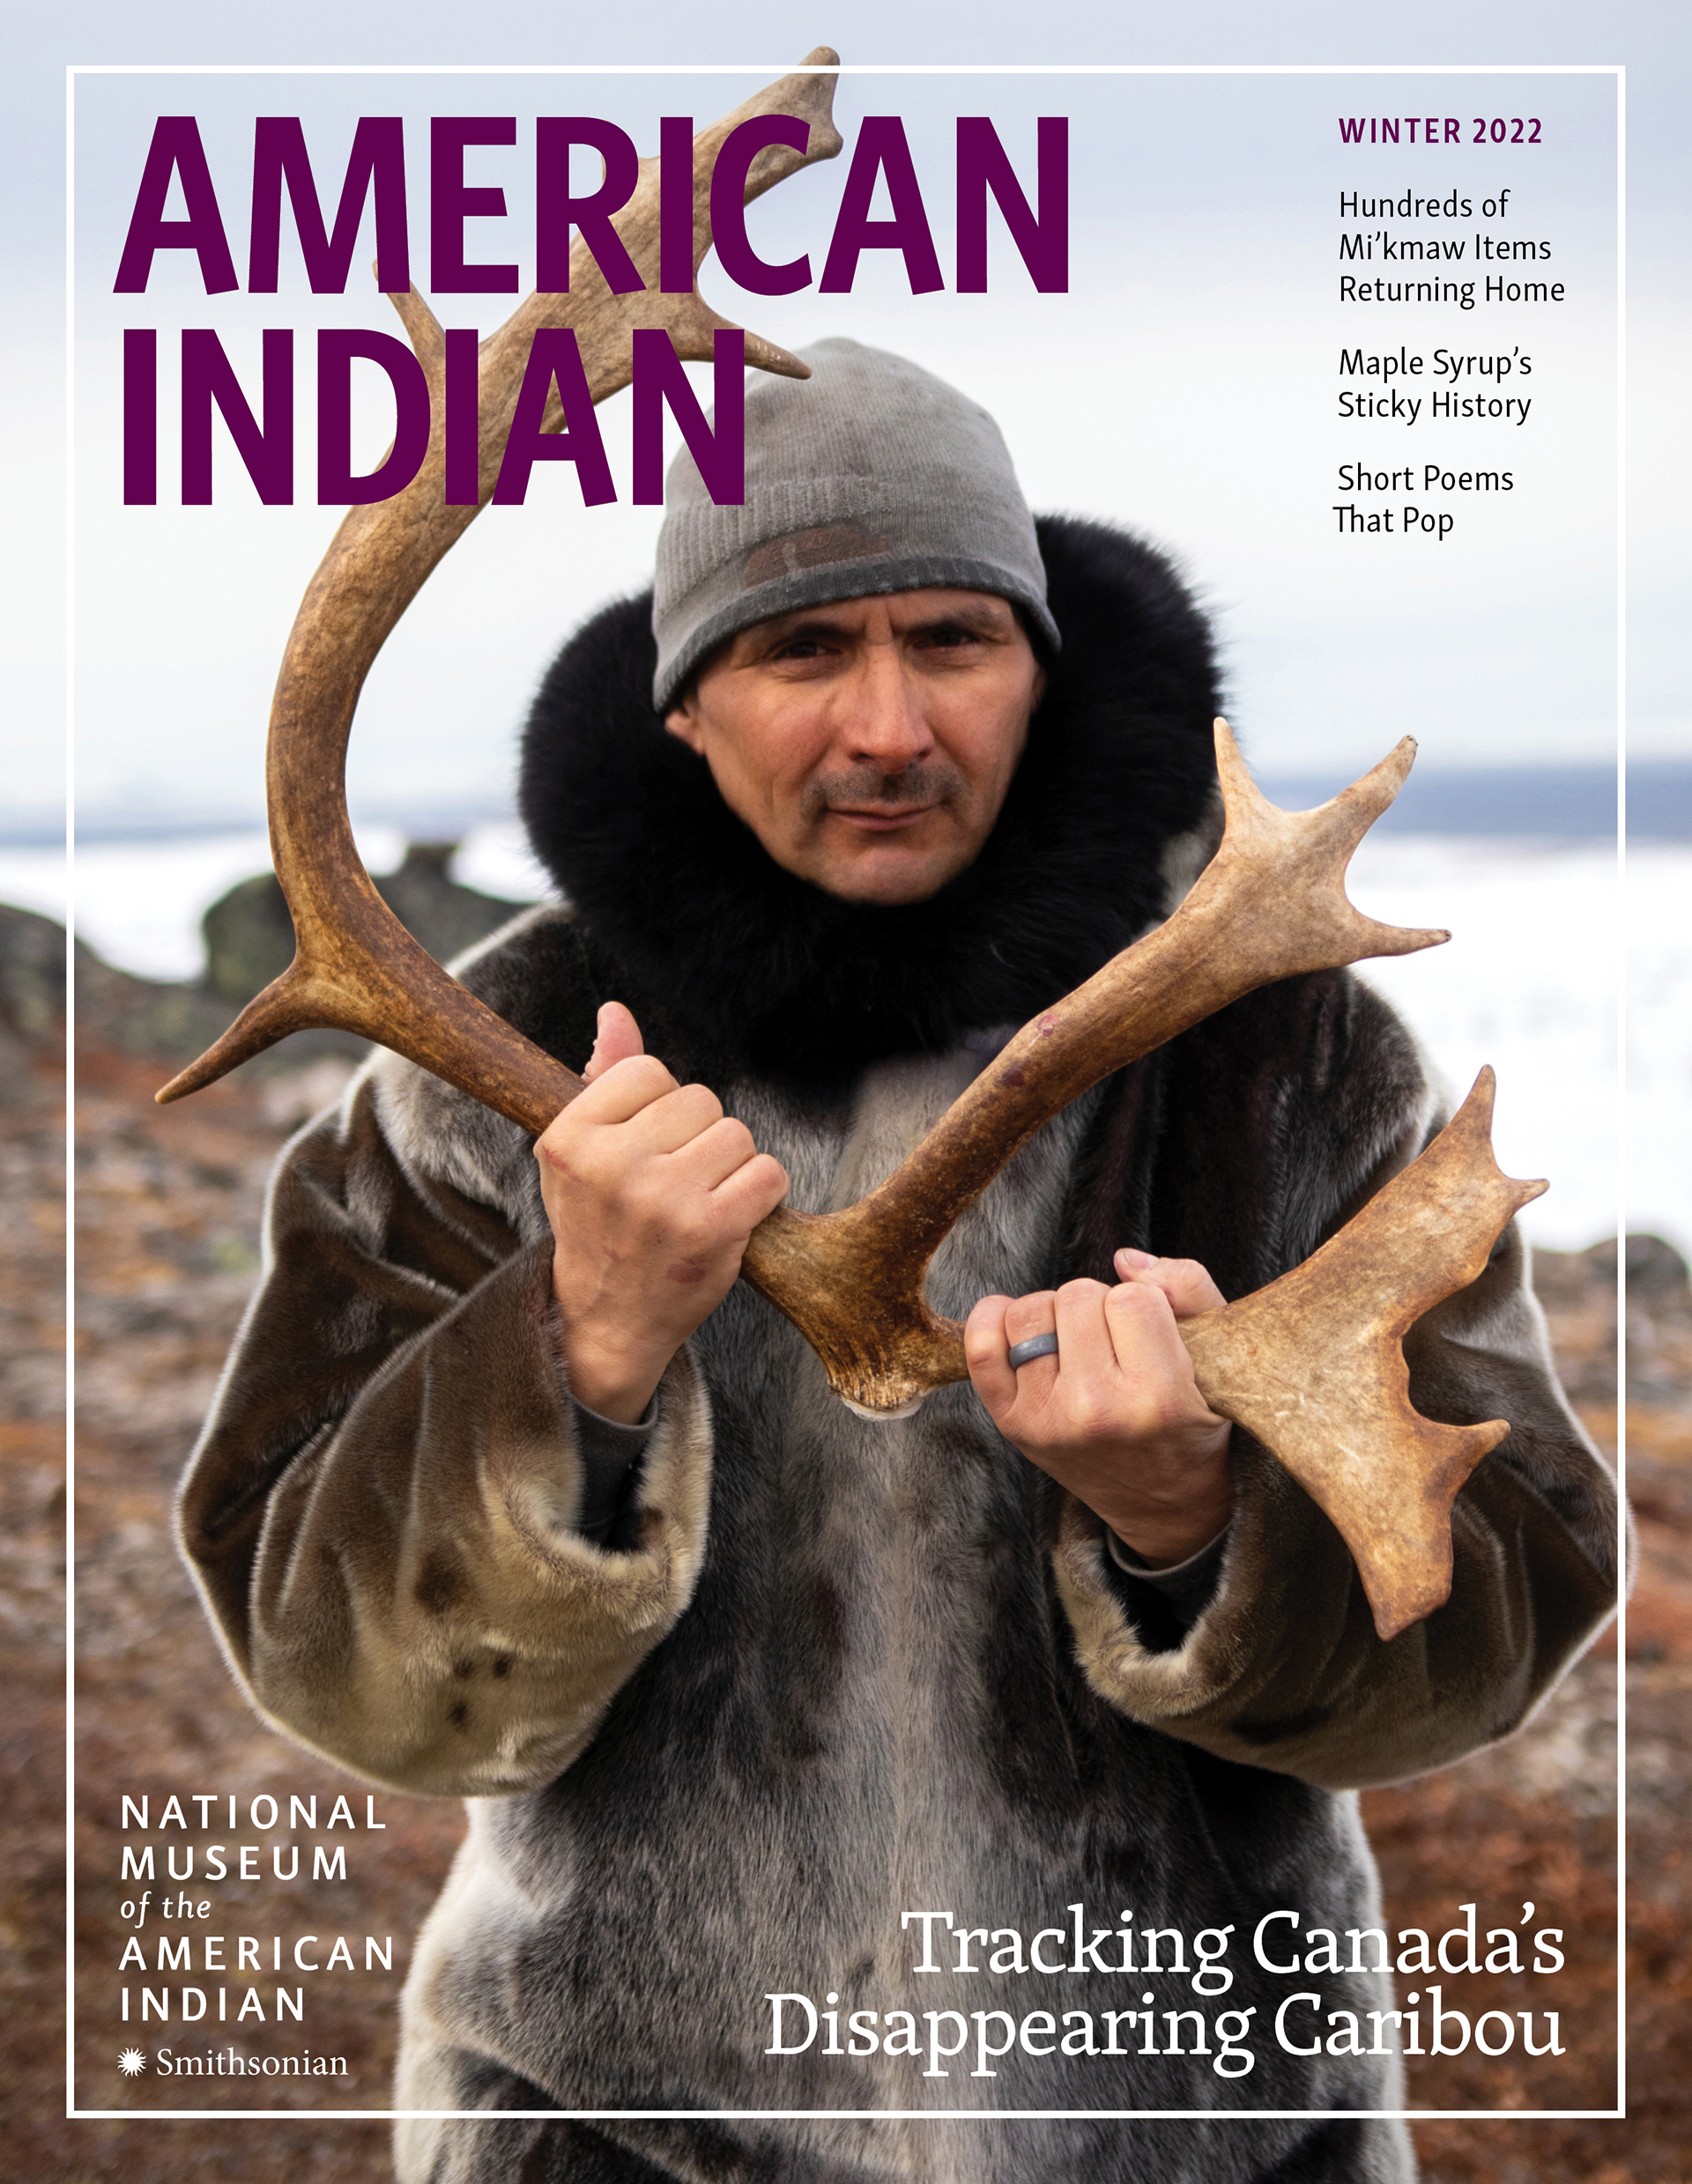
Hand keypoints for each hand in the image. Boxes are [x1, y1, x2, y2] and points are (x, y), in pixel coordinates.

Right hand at [535, 1002, 788, 1422]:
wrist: (609, 1323)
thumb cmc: (598, 1228)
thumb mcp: (580, 1155)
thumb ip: (601, 1080)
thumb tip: (616, 1012)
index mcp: (570, 1138)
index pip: (648, 1071)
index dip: (659, 1106)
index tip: (645, 1147)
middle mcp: (612, 1165)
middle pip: (700, 1099)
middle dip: (699, 1134)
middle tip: (673, 1182)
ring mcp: (663, 1199)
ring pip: (738, 1134)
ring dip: (732, 1164)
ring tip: (699, 1200)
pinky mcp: (711, 1230)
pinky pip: (769, 1173)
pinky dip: (762, 1193)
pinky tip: (729, 1216)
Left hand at [964, 1249, 1233, 1566]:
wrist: (1163, 1501)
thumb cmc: (1190, 1416)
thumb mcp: (1217, 1354)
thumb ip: (1188, 1288)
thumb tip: (1123, 1260)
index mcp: (1159, 1397)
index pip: (1133, 1298)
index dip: (1143, 1302)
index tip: (1150, 1332)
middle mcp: (1098, 1412)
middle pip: (1078, 1296)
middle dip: (1099, 1305)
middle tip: (1115, 1340)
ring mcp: (1048, 1421)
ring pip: (1031, 1311)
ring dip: (1055, 1314)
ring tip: (1078, 1342)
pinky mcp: (1014, 1425)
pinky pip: (981, 1348)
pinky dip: (992, 1321)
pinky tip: (1018, 1325)